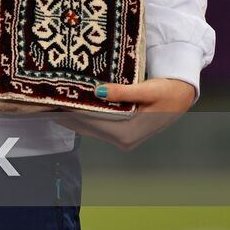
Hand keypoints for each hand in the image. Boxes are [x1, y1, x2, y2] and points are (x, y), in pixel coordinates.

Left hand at [66, 77, 195, 150]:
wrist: (181, 97)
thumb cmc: (166, 91)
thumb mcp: (146, 89)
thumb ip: (123, 92)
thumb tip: (98, 92)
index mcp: (128, 133)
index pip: (92, 122)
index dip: (72, 112)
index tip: (55, 101)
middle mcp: (124, 140)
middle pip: (88, 127)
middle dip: (68, 115)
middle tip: (48, 100)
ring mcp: (123, 140)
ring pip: (90, 128)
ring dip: (74, 117)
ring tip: (55, 102)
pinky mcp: (122, 135)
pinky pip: (97, 127)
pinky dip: (84, 118)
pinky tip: (72, 107)